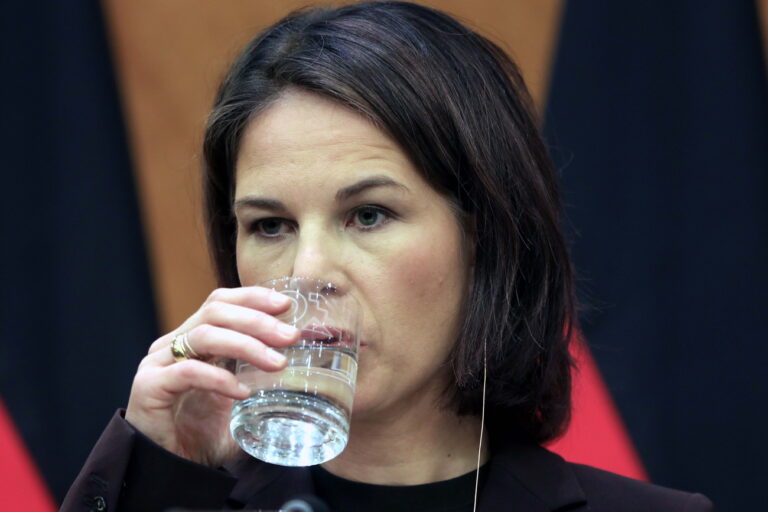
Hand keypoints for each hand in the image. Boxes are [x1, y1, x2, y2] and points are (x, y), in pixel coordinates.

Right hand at [125, 286, 298, 466]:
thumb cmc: (205, 434)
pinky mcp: (148, 387)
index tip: (286, 305)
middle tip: (291, 337)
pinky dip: (220, 378)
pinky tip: (243, 393)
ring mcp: (157, 364)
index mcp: (192, 339)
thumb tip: (311, 370)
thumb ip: (265, 381)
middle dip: (258, 320)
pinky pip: (188, 372)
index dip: (252, 297)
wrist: (171, 473)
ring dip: (247, 345)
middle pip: (215, 311)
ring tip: (277, 363)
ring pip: (205, 336)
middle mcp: (172, 345)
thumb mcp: (242, 400)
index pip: (220, 302)